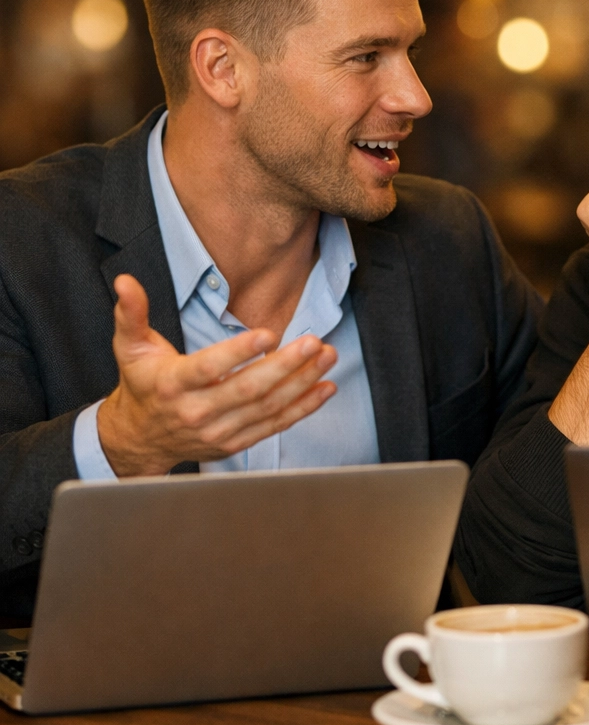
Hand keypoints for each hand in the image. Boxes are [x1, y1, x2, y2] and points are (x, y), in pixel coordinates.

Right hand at [96, 274, 337, 476]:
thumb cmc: (142, 385)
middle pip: (248, 390)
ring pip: (268, 408)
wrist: (140, 437)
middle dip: (285, 365)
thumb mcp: (130, 347)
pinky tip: (324, 387)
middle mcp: (197, 411)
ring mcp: (219, 431)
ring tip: (327, 357)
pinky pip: (275, 425)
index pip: (209, 369)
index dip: (239, 353)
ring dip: (302, 382)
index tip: (268, 334)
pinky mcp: (236, 442)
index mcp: (172, 384)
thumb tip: (125, 281)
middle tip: (313, 343)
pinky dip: (303, 407)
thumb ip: (131, 313)